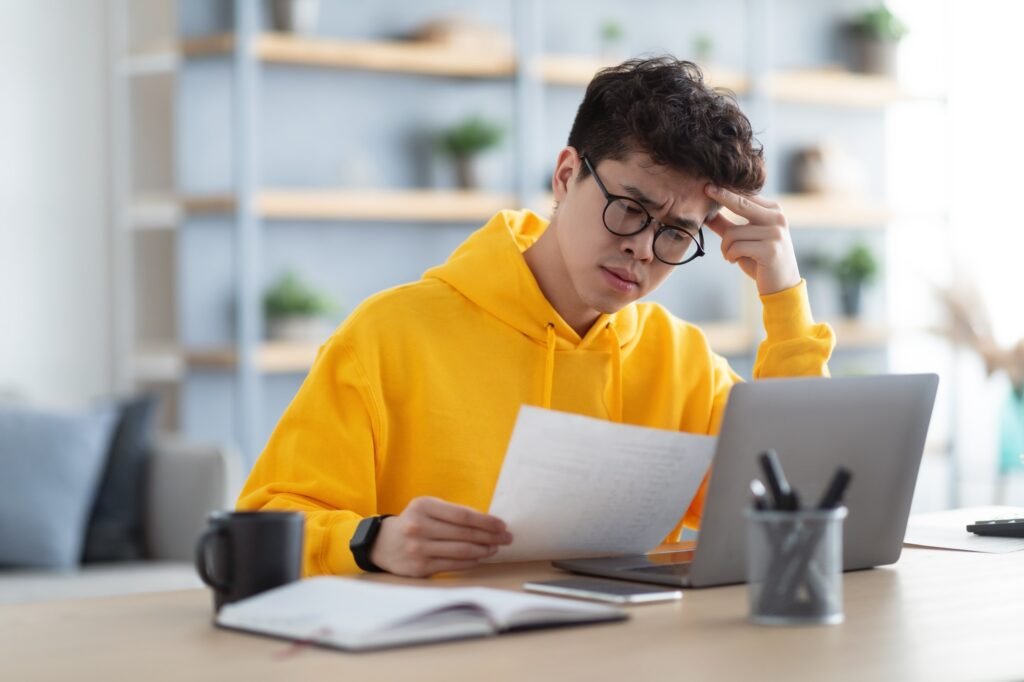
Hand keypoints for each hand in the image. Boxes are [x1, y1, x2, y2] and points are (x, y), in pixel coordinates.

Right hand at [370, 496, 513, 577]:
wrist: (383, 543)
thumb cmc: (414, 523)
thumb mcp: (427, 508)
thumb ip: (452, 513)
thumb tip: (488, 523)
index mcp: (424, 506)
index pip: (463, 515)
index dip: (486, 521)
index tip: (502, 525)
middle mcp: (419, 527)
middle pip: (465, 533)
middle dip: (491, 536)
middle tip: (506, 538)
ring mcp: (418, 548)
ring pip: (461, 551)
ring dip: (483, 550)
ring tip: (495, 548)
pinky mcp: (419, 567)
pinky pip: (453, 565)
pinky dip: (470, 562)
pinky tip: (479, 558)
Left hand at [704, 185, 800, 295]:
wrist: (781, 285)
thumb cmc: (760, 260)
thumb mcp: (744, 239)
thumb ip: (727, 226)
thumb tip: (708, 214)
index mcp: (773, 211)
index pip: (746, 196)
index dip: (726, 191)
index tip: (709, 184)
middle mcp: (777, 218)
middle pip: (741, 203)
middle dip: (721, 196)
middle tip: (706, 188)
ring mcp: (775, 233)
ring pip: (732, 232)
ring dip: (725, 247)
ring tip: (730, 255)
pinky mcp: (770, 249)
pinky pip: (736, 247)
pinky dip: (730, 255)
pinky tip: (734, 260)